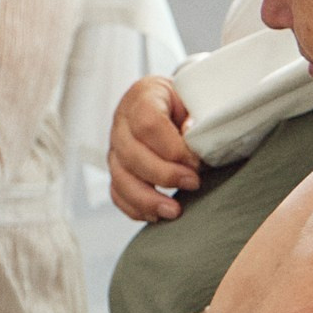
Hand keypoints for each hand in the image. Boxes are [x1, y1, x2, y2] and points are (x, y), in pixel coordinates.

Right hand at [108, 75, 200, 221]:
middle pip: (131, 153)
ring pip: (120, 176)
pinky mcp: (118, 168)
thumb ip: (196, 115)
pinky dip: (134, 207)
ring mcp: (116, 146)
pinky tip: (155, 215)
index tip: (195, 162)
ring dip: (147, 198)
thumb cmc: (187, 103)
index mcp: (142, 96)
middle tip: (193, 183)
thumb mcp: (195, 100)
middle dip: (164, 174)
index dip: (172, 148)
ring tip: (173, 211)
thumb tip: (191, 132)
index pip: (147, 122)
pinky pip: (117, 192)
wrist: (172, 104)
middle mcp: (122, 122)